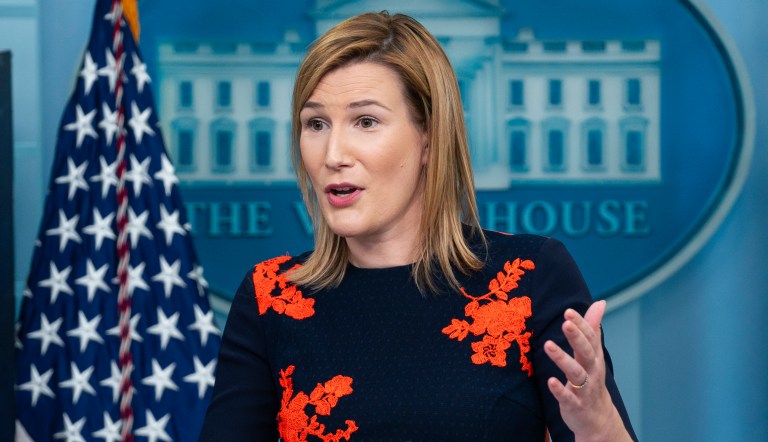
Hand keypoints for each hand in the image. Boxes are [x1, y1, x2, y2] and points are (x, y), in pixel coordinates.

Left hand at [544, 300, 631, 441]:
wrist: (598, 418)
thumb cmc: (591, 379)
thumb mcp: (593, 354)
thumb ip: (593, 329)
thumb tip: (600, 303)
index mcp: (594, 357)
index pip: (590, 338)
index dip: (581, 325)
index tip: (568, 312)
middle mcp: (591, 371)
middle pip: (586, 352)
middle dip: (577, 338)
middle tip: (565, 323)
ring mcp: (584, 389)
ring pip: (576, 373)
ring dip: (562, 359)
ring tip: (548, 345)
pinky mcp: (575, 405)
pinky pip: (567, 397)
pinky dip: (560, 390)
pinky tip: (550, 381)